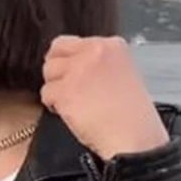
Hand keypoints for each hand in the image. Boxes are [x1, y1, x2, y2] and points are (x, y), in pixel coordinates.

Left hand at [40, 35, 168, 158]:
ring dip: (56, 89)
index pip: (73, 42)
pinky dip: (54, 106)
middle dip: (57, 70)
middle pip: (56, 51)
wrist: (134, 138)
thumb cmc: (133, 116)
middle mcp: (94, 51)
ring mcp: (78, 70)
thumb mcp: (124, 75)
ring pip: (49, 72)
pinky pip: (46, 93)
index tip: (73, 75)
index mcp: (113, 46)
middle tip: (65, 88)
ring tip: (72, 103)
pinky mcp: (65, 91)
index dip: (69, 60)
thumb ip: (99, 64)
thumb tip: (75, 66)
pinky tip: (70, 114)